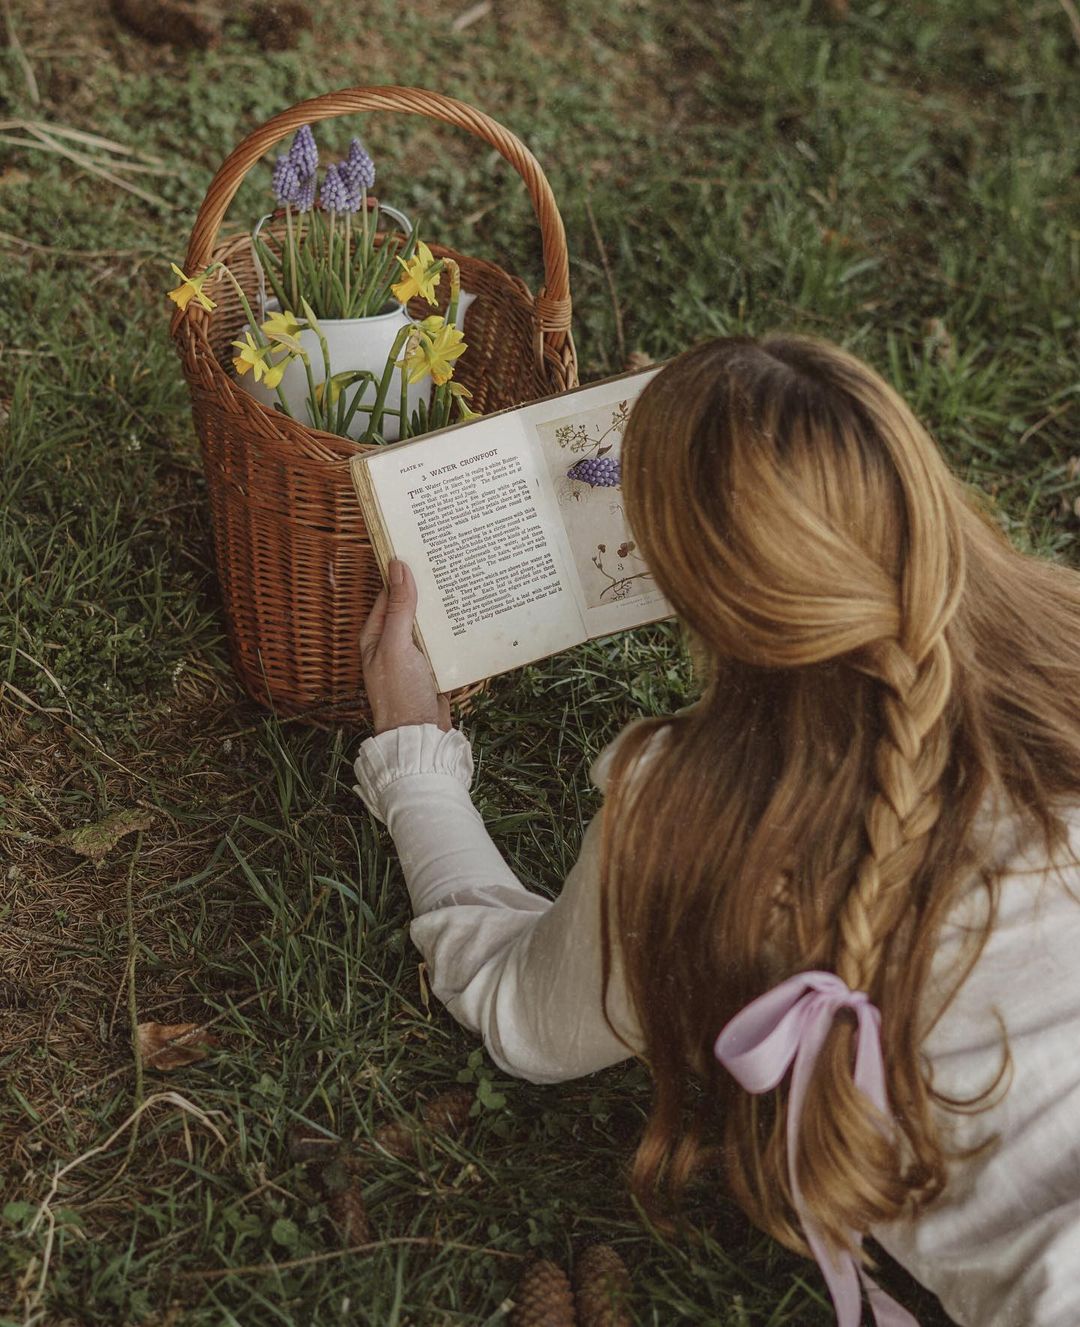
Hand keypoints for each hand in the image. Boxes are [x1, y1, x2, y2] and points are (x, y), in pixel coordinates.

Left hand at [360, 559, 451, 734]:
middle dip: (430, 590)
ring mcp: (414, 657)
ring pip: (431, 625)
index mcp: (376, 635)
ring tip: (466, 585)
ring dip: (446, 611)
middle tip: (451, 563)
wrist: (419, 736)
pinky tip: (472, 619)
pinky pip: (445, 644)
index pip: (390, 594)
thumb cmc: (400, 693)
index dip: (405, 573)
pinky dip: (456, 633)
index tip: (423, 550)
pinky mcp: (434, 669)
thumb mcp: (397, 645)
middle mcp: (393, 643)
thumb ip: (399, 607)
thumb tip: (398, 566)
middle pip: (413, 607)